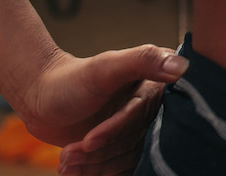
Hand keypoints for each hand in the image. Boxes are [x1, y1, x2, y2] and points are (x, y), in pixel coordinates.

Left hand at [14, 45, 187, 175]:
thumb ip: (144, 60)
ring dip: (92, 164)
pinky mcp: (125, 146)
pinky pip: (118, 168)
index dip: (118, 131)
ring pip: (125, 159)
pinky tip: (72, 169)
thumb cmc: (71, 79)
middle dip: (100, 151)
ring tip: (66, 162)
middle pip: (135, 142)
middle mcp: (154, 107)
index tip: (89, 140)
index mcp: (158, 84)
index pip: (146, 116)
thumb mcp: (106, 66)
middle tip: (69, 154)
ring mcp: (139, 128)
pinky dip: (93, 172)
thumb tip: (182, 67)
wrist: (42, 97)